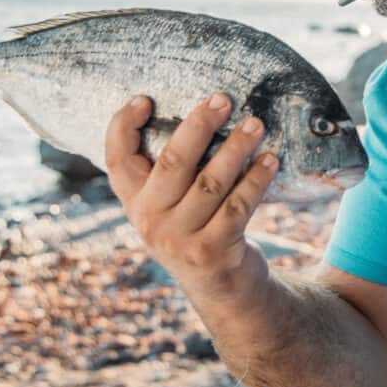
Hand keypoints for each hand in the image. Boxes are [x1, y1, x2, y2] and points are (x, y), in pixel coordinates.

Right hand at [105, 93, 280, 298]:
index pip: (116, 160)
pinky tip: (270, 159)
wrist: (222, 288)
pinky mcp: (213, 251)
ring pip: (210, 182)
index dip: (122, 127)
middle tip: (222, 98)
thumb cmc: (198, 228)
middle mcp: (150, 220)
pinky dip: (256, 180)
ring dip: (236, 149)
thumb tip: (201, 111)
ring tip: (256, 124)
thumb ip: (171, 169)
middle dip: (198, 125)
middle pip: (171, 162)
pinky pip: (238, 206)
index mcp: (135, 202)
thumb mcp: (172, 204)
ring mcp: (180, 239)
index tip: (143, 99)